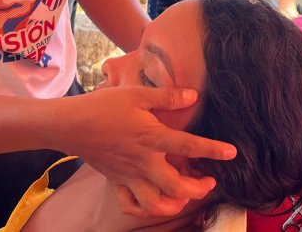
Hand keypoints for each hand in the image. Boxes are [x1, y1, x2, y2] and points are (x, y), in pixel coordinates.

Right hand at [58, 86, 235, 216]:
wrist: (71, 124)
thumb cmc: (104, 106)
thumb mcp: (137, 94)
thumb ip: (167, 97)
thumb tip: (193, 95)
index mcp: (151, 137)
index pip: (189, 146)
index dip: (212, 150)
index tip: (231, 153)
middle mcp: (143, 162)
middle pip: (176, 188)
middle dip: (198, 189)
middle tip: (208, 180)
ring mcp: (129, 175)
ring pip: (155, 204)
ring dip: (174, 204)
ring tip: (185, 193)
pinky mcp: (116, 181)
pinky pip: (131, 205)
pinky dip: (144, 208)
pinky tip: (155, 199)